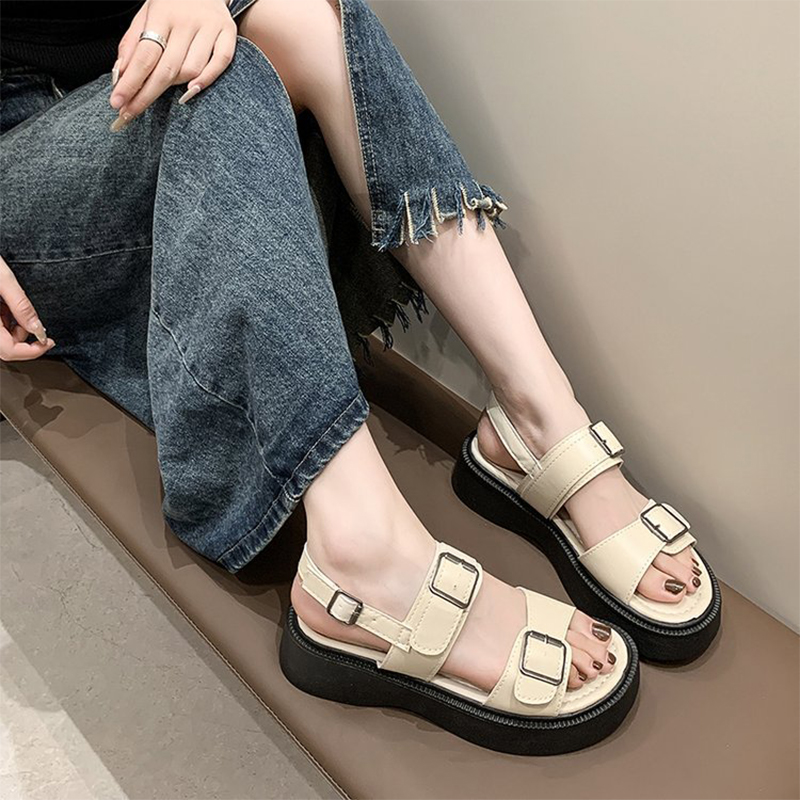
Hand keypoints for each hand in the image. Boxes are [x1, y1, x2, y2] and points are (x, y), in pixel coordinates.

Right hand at [0, 256, 54, 361]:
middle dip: (24, 340)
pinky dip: (5, 317)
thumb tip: (38, 329)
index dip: (32, 351)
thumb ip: (21, 306)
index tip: (49, 342)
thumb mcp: (3, 279)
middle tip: (39, 328)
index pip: (8, 351)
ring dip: (15, 328)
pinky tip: (6, 303)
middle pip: (4, 347)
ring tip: (17, 306)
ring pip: (0, 336)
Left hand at [109, 0, 236, 130]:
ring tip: (165, 85)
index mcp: (162, 13)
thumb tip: (121, 75)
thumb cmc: (171, 5)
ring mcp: (209, 27)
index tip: (118, 103)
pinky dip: (205, 80)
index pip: (144, 56)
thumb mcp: (146, 16)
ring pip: (192, 70)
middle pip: (166, 69)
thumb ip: (132, 43)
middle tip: (131, 113)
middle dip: (147, 95)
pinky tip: (191, 89)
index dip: (131, 83)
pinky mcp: (228, 33)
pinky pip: (219, 63)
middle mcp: (187, 20)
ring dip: (175, 86)